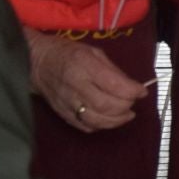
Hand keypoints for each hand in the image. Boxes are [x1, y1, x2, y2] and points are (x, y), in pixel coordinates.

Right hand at [27, 32, 147, 131]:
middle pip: (106, 105)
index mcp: (85, 66)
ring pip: (96, 120)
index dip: (132, 91)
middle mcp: (76, 86)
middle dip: (125, 107)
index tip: (142, 91)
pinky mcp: (62, 113)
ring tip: (126, 115)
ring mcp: (67, 102)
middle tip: (133, 104)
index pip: (114, 84)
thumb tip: (133, 87)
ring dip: (116, 121)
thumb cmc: (67, 53)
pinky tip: (107, 120)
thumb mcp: (93, 52)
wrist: (36, 62)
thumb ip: (113, 70)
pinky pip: (84, 126)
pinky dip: (100, 126)